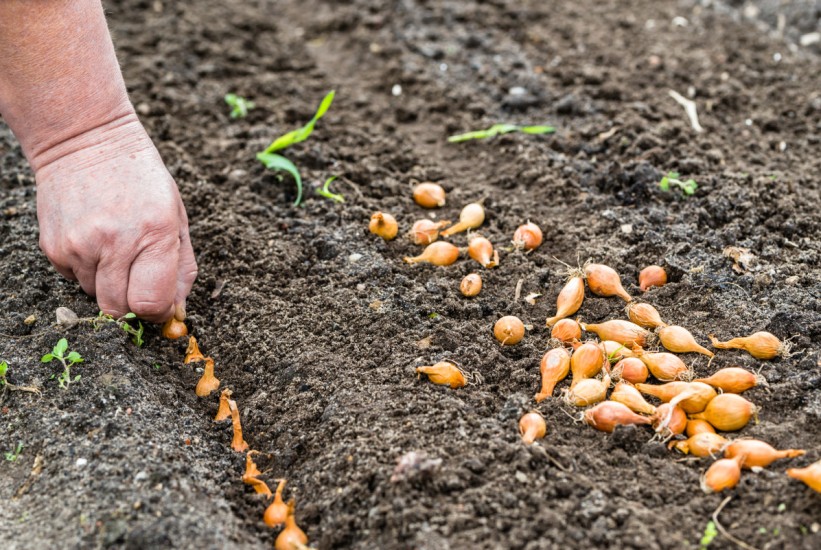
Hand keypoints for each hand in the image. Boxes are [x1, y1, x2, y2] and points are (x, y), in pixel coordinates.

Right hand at [35, 117, 196, 322]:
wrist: (84, 138)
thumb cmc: (141, 178)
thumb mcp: (176, 215)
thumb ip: (183, 267)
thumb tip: (177, 311)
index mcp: (154, 234)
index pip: (150, 304)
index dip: (158, 312)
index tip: (161, 303)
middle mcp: (114, 243)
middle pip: (120, 310)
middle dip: (133, 304)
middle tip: (140, 278)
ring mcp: (79, 246)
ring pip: (97, 297)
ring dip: (111, 284)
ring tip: (116, 248)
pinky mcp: (54, 247)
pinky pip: (75, 280)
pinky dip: (88, 270)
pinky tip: (95, 239)